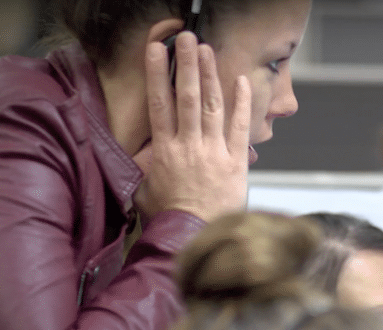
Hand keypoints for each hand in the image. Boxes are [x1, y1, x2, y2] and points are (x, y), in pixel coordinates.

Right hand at [133, 32, 251, 223]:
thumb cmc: (169, 217)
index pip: (159, 104)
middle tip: (188, 39)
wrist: (193, 238)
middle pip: (186, 96)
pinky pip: (240, 127)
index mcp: (164, 151)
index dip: (157, 73)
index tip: (156, 50)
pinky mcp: (235, 162)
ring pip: (211, 106)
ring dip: (210, 75)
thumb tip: (140, 149)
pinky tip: (242, 81)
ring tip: (208, 50)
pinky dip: (242, 104)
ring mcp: (213, 152)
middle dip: (186, 64)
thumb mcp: (143, 189)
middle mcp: (188, 146)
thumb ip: (144, 164)